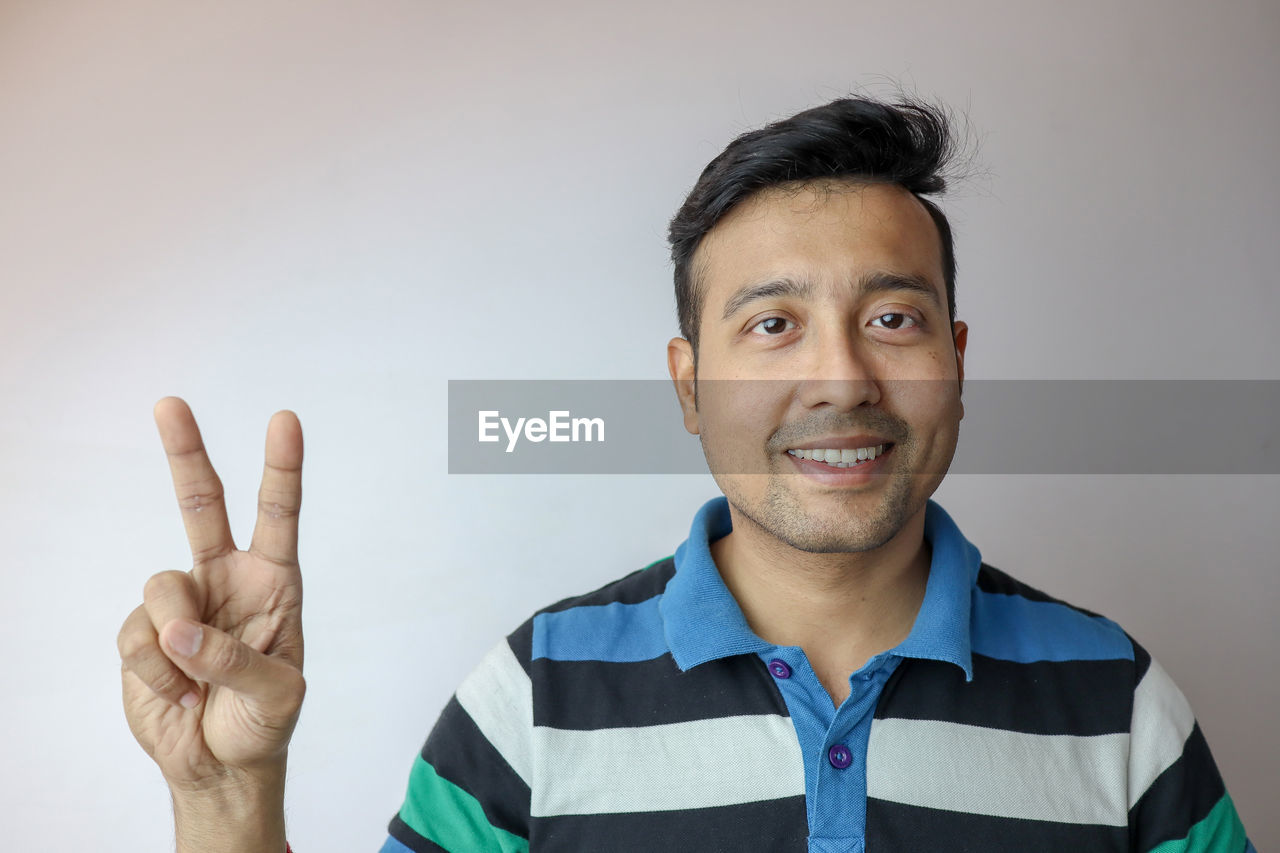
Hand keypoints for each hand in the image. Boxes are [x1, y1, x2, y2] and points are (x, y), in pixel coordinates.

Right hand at [118, 397, 304, 838]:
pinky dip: (155, 674)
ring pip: (162, 587)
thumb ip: (238, 662)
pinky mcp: (143, 632)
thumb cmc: (264, 723)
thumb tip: (181, 633)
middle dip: (185, 453)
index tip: (285, 420)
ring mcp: (182, 603)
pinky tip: (177, 693)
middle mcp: (226, 579)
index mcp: (274, 582)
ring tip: (198, 682)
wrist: (220, 764)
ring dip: (177, 643)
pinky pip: (136, 636)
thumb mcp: (278, 698)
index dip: (282, 467)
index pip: (279, 515)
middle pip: (202, 505)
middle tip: (170, 404)